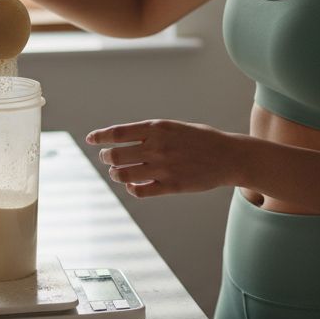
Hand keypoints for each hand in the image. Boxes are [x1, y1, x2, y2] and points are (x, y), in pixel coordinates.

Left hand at [86, 120, 239, 197]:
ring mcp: (163, 167)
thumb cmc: (202, 139)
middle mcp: (157, 147)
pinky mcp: (171, 185)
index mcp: (157, 128)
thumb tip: (124, 140)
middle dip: (105, 157)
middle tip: (106, 158)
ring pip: (123, 174)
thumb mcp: (175, 127)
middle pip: (114, 155)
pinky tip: (133, 185)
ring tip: (118, 172)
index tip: (90, 139)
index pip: (117, 133)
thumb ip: (150, 133)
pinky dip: (131, 188)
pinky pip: (140, 190)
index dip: (100, 136)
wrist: (229, 156)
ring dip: (116, 174)